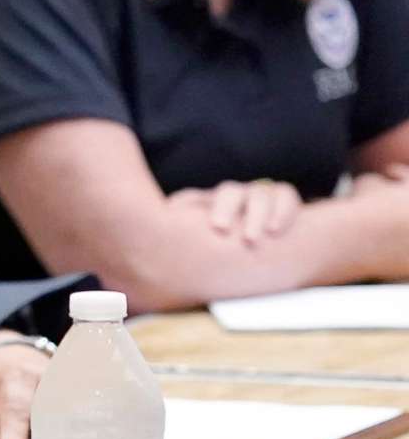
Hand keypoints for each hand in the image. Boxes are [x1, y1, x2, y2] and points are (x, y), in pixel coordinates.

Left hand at [169, 179, 303, 245]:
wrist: (271, 244)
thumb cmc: (226, 245)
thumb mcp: (201, 241)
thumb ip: (181, 235)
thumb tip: (153, 241)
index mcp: (206, 206)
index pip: (194, 199)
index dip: (188, 208)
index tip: (189, 228)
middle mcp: (233, 197)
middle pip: (228, 192)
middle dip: (224, 209)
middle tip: (219, 229)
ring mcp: (258, 196)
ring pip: (258, 193)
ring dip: (256, 214)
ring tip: (251, 238)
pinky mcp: (283, 200)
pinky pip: (285, 195)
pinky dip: (282, 210)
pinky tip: (276, 230)